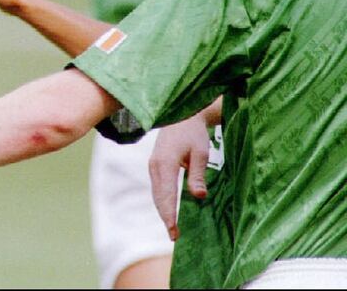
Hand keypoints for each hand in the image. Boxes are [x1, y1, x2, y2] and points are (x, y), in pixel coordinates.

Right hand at [149, 113, 209, 240]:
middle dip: (166, 218)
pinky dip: (163, 203)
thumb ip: (197, 175)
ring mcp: (152, 167)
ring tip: (173, 229)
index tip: (174, 231)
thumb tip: (199, 197)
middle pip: (159, 198)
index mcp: (165, 163)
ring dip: (164, 212)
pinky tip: (169, 212)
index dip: (170, 214)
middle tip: (174, 237)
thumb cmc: (193, 134)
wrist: (181, 117)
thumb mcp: (201, 153)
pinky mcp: (155, 168)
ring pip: (156, 195)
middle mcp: (154, 166)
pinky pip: (158, 189)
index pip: (167, 194)